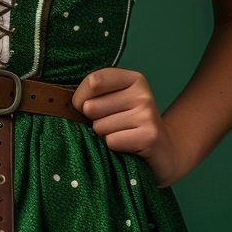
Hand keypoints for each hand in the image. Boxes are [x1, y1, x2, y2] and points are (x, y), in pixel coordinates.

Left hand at [72, 67, 184, 187]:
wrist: (163, 152)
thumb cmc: (128, 125)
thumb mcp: (113, 101)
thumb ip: (93, 94)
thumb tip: (67, 102)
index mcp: (132, 78)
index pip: (92, 81)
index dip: (80, 98)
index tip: (85, 107)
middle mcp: (142, 93)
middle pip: (92, 106)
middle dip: (93, 121)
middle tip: (112, 126)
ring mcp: (147, 114)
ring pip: (100, 126)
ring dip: (105, 136)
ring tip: (122, 136)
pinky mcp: (150, 137)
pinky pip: (111, 141)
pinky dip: (114, 148)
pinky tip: (128, 147)